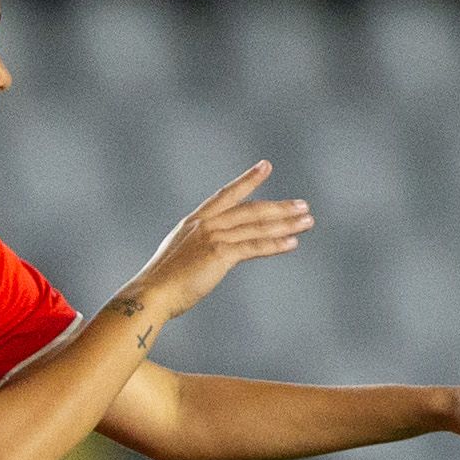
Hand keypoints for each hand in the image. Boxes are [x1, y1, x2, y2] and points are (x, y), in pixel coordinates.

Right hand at [120, 162, 311, 327]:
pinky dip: (275, 244)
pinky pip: (254, 246)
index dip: (248, 180)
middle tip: (303, 205)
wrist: (151, 293)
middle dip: (279, 207)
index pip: (227, 195)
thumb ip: (199, 249)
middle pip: (250, 210)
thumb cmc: (162, 283)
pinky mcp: (219, 254)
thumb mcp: (181, 257)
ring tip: (307, 221)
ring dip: (285, 224)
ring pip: (257, 226)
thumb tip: (214, 254)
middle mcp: (206, 224)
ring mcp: (213, 237)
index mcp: (195, 222)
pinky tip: (292, 243)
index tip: (266, 166)